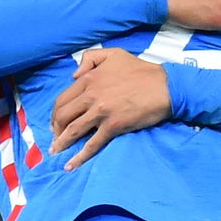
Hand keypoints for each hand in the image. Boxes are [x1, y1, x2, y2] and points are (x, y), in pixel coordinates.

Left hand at [51, 48, 172, 165]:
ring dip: (61, 143)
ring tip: (55, 153)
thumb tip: (74, 75)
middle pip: (62, 116)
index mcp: (88, 79)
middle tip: (55, 138)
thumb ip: (90, 59)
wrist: (164, 86)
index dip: (55, 113)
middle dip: (55, 129)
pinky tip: (70, 166)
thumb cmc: (141, 70)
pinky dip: (79, 157)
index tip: (55, 122)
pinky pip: (91, 144)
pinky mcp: (112, 126)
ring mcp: (100, 112)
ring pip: (73, 130)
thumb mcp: (113, 54)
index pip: (62, 99)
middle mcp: (90, 95)